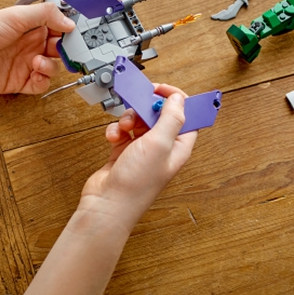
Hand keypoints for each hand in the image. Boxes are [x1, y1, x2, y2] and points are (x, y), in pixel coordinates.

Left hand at [0, 4, 73, 94]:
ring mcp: (24, 64)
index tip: (75, 33)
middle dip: (65, 50)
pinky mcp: (18, 82)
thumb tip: (68, 21)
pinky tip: (35, 72)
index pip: (57, 27)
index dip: (68, 30)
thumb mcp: (15, 16)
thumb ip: (45, 14)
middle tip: (65, 50)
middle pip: (58, 49)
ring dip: (51, 65)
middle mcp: (29, 44)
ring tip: (38, 61)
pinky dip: (43, 80)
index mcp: (30, 25)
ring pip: (52, 68)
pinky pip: (40, 85)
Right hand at [80, 84, 196, 229]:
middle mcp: (162, 148)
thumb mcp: (159, 144)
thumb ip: (171, 118)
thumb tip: (179, 99)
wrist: (107, 204)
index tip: (161, 90)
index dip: (176, 99)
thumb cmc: (136, 184)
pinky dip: (116, 130)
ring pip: (139, 120)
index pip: (186, 116)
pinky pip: (123, 131)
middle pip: (160, 115)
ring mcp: (142, 150)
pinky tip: (113, 138)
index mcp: (178, 147)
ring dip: (129, 118)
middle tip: (138, 104)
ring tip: (124, 126)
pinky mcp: (124, 152)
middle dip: (146, 107)